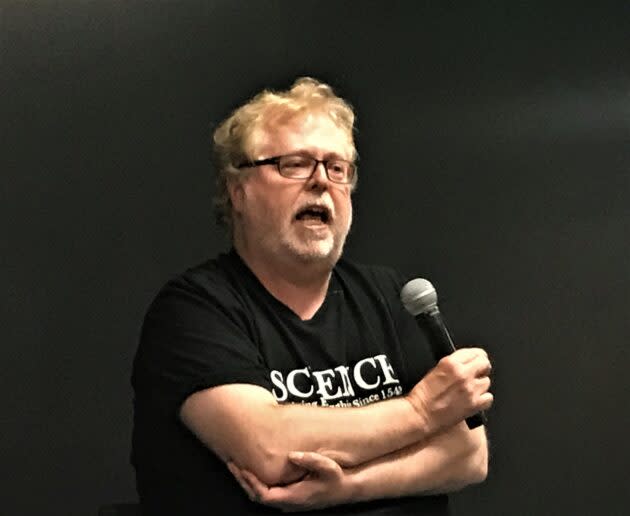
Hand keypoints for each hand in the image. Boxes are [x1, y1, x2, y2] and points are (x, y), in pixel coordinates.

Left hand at [227, 451, 355, 511]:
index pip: (264, 495)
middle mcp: (289, 503)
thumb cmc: (337, 479)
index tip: (242, 469)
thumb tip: (293, 455)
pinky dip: (256, 483)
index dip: (251, 483)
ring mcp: (288, 502)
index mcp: (295, 497)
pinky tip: (253, 471)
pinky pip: (267, 492)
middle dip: (243, 481)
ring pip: (261, 496)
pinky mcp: (289, 497)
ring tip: (238, 466)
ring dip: (248, 482)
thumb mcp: (328, 467)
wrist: (346, 489)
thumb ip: (311, 460)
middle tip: (232, 464)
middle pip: (258, 497)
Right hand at [407, 348, 492, 434]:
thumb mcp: (434, 370)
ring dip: (480, 384)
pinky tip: (474, 399)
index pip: (475, 352)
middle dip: (482, 367)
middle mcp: (462, 374)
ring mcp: (470, 390)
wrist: (420, 415)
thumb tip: (465, 362)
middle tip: (477, 372)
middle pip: (485, 364)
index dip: (477, 356)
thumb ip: (452, 364)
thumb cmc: (422, 395)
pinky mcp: (473, 405)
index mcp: (450, 363)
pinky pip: (488, 398)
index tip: (477, 358)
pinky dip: (483, 398)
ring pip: (487, 381)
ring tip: (470, 388)